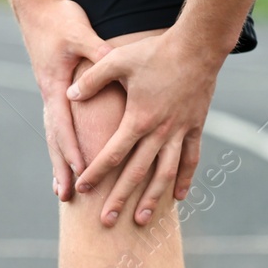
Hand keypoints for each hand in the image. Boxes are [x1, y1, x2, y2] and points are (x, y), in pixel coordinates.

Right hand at [16, 0, 112, 200]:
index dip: (72, 148)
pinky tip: (64, 164)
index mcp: (56, 86)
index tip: (81, 170)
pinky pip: (57, 126)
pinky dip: (60, 147)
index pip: (64, 124)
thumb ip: (97, 52)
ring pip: (53, 136)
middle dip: (60, 168)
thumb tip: (113, 64)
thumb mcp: (80, 33)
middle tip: (65, 196)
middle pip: (54, 139)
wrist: (37, 9)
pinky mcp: (54, 93)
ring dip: (58, 164)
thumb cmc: (60, 20)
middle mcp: (50, 95)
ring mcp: (50, 95)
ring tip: (60, 191)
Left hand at [67, 28, 221, 226]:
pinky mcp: (195, 127)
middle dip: (119, 198)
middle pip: (136, 173)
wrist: (198, 45)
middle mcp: (160, 131)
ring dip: (152, 199)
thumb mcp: (117, 60)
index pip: (112, 154)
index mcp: (138, 118)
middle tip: (105, 221)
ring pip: (164, 174)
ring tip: (141, 220)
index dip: (96, 173)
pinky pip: (190, 159)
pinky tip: (178, 197)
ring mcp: (180, 131)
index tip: (82, 189)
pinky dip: (184, 179)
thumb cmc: (155, 51)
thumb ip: (92, 80)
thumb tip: (69, 95)